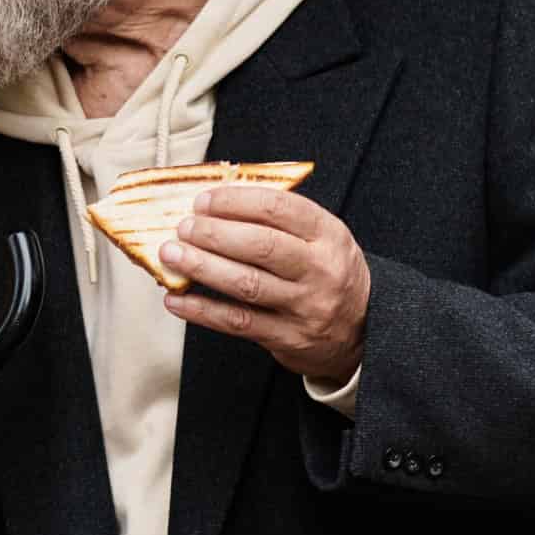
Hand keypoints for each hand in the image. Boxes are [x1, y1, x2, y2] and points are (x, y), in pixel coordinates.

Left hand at [159, 186, 370, 384]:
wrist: (363, 330)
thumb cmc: (328, 271)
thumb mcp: (323, 236)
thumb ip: (281, 217)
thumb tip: (218, 197)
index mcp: (328, 234)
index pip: (279, 208)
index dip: (235, 202)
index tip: (203, 200)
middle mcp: (319, 269)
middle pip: (261, 246)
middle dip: (214, 234)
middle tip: (183, 227)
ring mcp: (304, 306)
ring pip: (246, 284)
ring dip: (202, 267)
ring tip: (171, 255)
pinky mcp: (287, 338)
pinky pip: (238, 322)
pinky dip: (202, 310)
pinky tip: (176, 299)